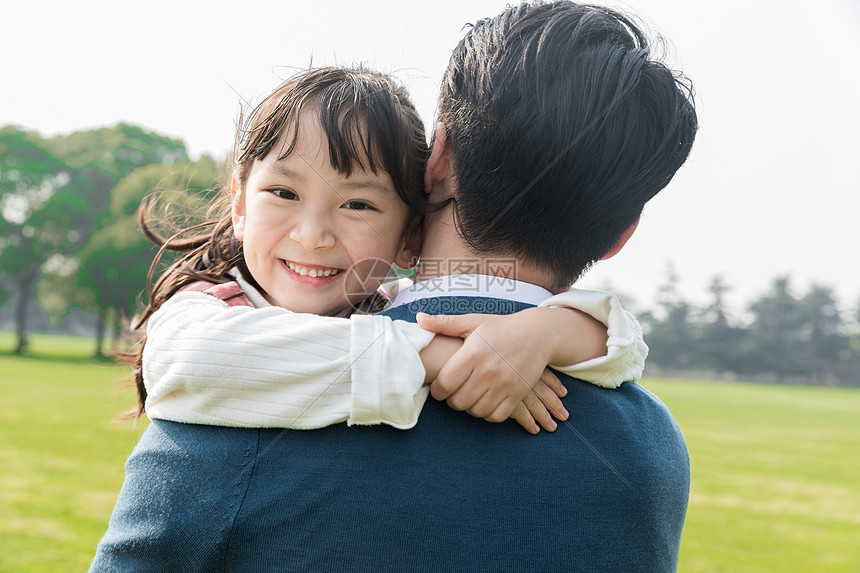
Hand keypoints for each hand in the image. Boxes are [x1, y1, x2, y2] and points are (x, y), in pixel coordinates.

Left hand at [416, 312, 568, 433]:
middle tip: (453, 393)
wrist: (537, 334)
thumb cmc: (500, 328)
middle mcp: (488, 371)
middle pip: (458, 402)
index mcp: (473, 353)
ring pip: (476, 411)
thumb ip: (445, 323)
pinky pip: (496, 416)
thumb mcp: (473, 322)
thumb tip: (419, 319)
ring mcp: (504, 385)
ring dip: (469, 408)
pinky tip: (484, 402)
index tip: (439, 386)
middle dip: (451, 400)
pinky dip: (487, 413)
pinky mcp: (517, 394)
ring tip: (468, 397)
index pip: (444, 384)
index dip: (436, 390)